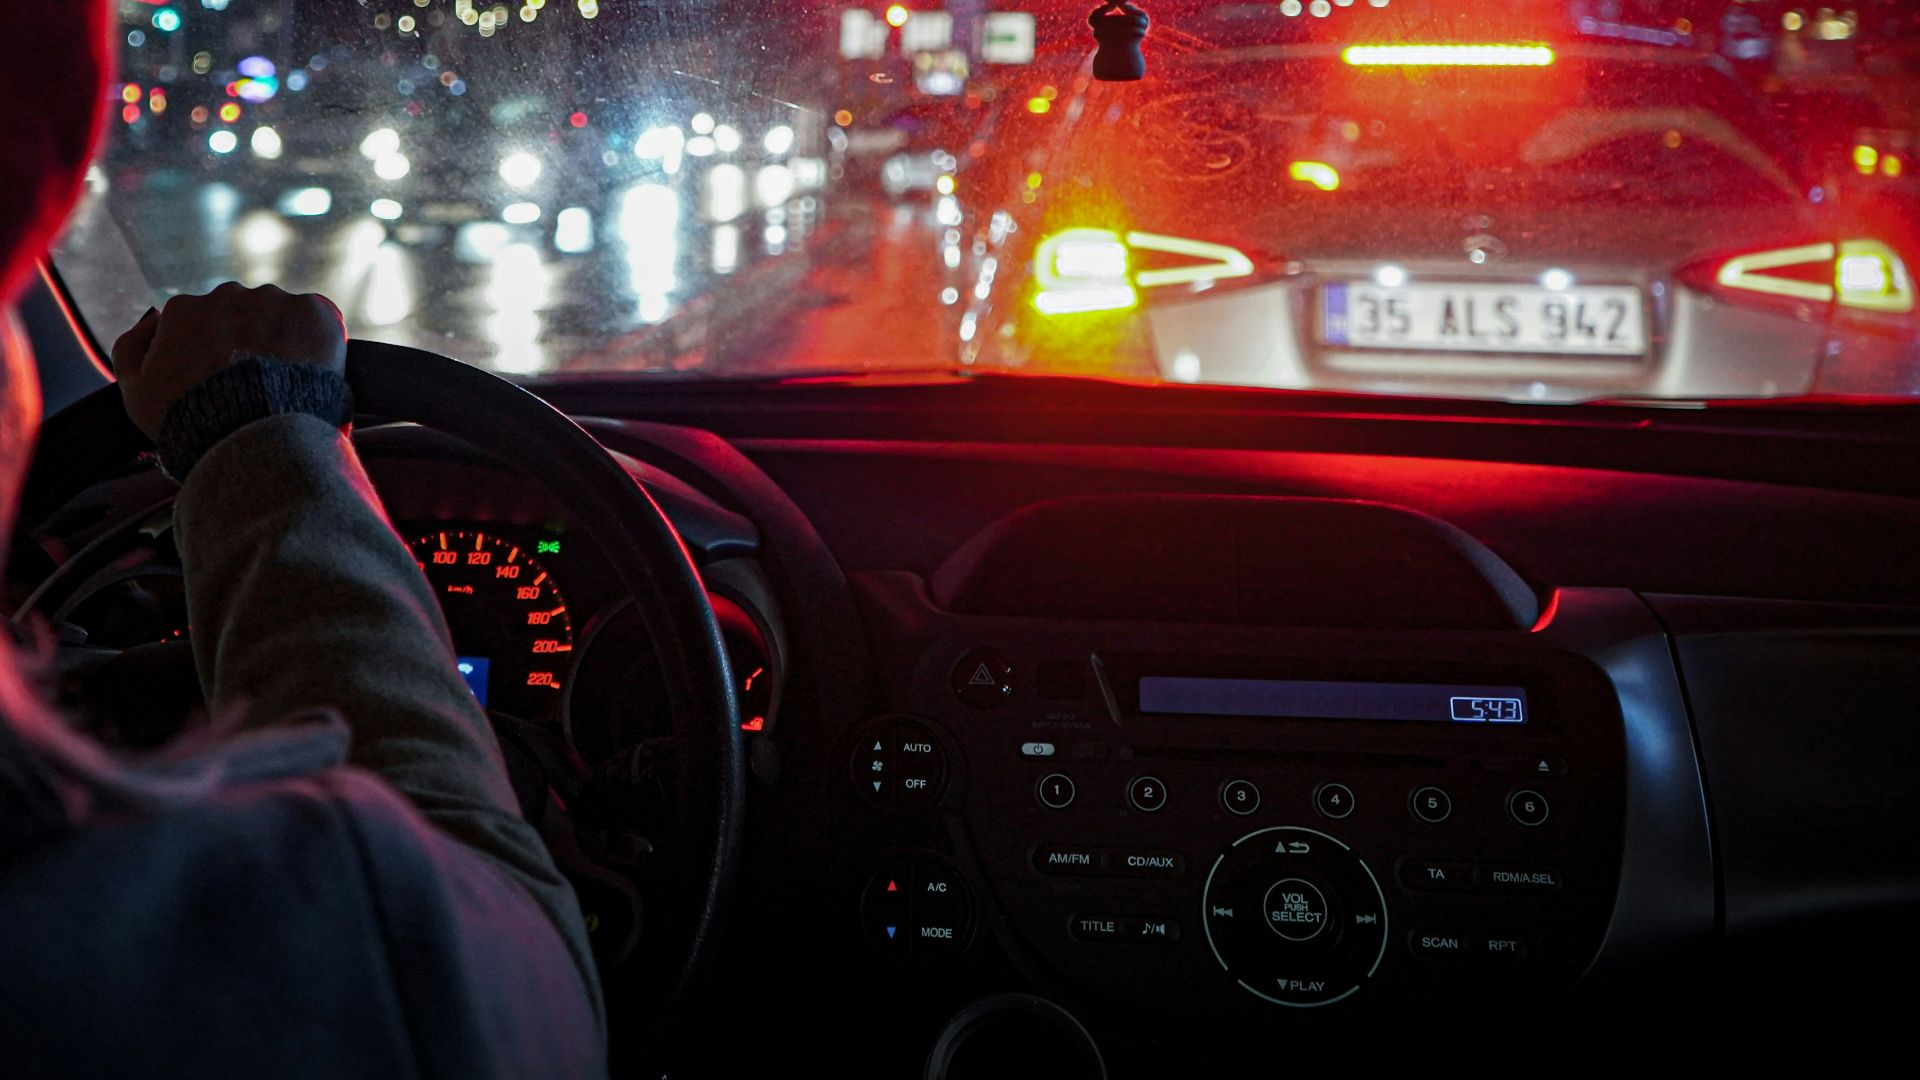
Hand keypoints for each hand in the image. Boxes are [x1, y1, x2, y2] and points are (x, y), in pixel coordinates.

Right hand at [113, 282, 345, 439]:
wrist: (253, 436)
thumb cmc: (190, 421)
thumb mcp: (135, 392)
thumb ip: (131, 347)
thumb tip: (153, 318)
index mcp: (182, 310)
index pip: (202, 324)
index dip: (216, 356)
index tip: (226, 383)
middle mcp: (227, 295)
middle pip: (242, 315)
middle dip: (250, 343)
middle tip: (258, 386)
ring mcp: (272, 300)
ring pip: (280, 316)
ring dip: (284, 340)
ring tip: (285, 384)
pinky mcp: (314, 311)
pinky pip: (318, 318)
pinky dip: (318, 340)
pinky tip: (312, 371)